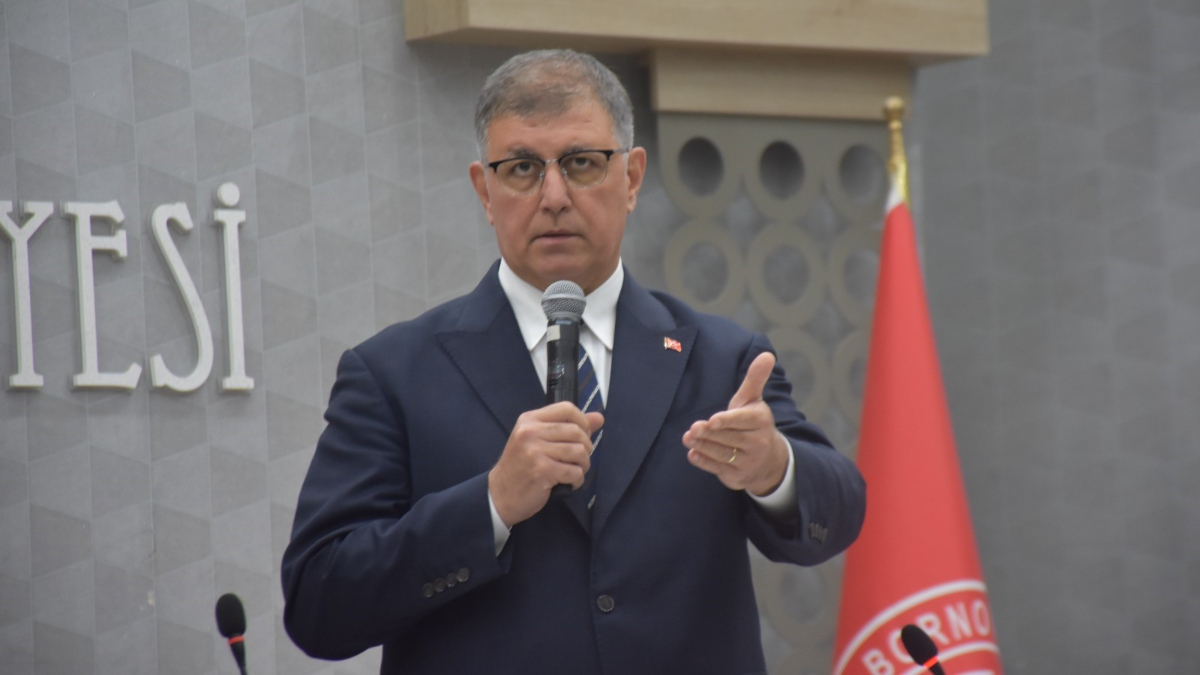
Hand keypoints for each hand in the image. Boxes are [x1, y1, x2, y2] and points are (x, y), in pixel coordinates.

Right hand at [488, 402, 603, 526]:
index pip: (567, 408)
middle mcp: (530, 432)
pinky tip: (568, 483)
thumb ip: (568, 427)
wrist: (499, 495)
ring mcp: (535, 451)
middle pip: (576, 431)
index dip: (583, 421)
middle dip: (586, 448)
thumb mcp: (538, 441)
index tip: (582, 435)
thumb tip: (599, 418)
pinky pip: (575, 472)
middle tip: (578, 460)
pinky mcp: (542, 470)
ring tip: (573, 472)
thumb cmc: (521, 467)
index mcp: (529, 420)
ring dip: (583, 466)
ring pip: (579, 452)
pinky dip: (577, 480)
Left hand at [682, 352, 788, 495]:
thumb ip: (755, 379)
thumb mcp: (753, 401)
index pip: (743, 420)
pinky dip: (704, 462)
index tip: (712, 421)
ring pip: (721, 453)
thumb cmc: (753, 424)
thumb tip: (766, 354)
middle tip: (692, 429)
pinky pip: (718, 468)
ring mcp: (748, 462)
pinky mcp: (737, 476)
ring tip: (688, 438)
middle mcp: (758, 443)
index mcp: (761, 421)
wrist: (769, 461)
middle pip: (729, 437)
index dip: (727, 421)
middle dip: (708, 434)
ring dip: (703, 446)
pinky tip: (693, 454)